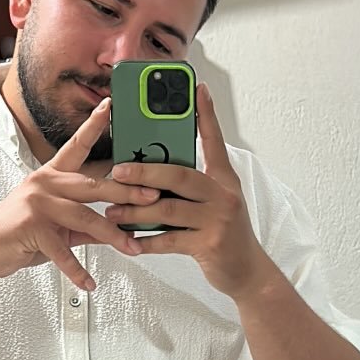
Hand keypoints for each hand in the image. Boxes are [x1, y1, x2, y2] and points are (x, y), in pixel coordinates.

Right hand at [0, 98, 159, 289]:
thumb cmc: (20, 234)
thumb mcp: (58, 227)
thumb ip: (87, 225)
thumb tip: (119, 230)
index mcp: (51, 176)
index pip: (76, 146)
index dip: (94, 126)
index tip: (110, 107)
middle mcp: (44, 184)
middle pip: (93, 184)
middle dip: (126, 191)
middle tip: (152, 197)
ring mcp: (37, 203)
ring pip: (85, 217)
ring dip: (112, 236)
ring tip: (132, 248)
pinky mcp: (32, 227)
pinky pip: (62, 251)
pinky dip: (77, 270)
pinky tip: (89, 283)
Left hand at [103, 83, 276, 300]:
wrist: (247, 271)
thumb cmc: (224, 233)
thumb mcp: (217, 201)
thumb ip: (193, 183)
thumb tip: (155, 168)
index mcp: (224, 179)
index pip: (214, 140)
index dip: (206, 114)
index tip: (196, 88)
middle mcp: (224, 195)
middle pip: (180, 175)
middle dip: (144, 171)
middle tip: (117, 170)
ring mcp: (218, 220)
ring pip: (168, 209)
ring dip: (135, 210)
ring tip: (113, 211)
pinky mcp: (209, 245)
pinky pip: (169, 240)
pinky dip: (146, 242)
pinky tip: (130, 241)